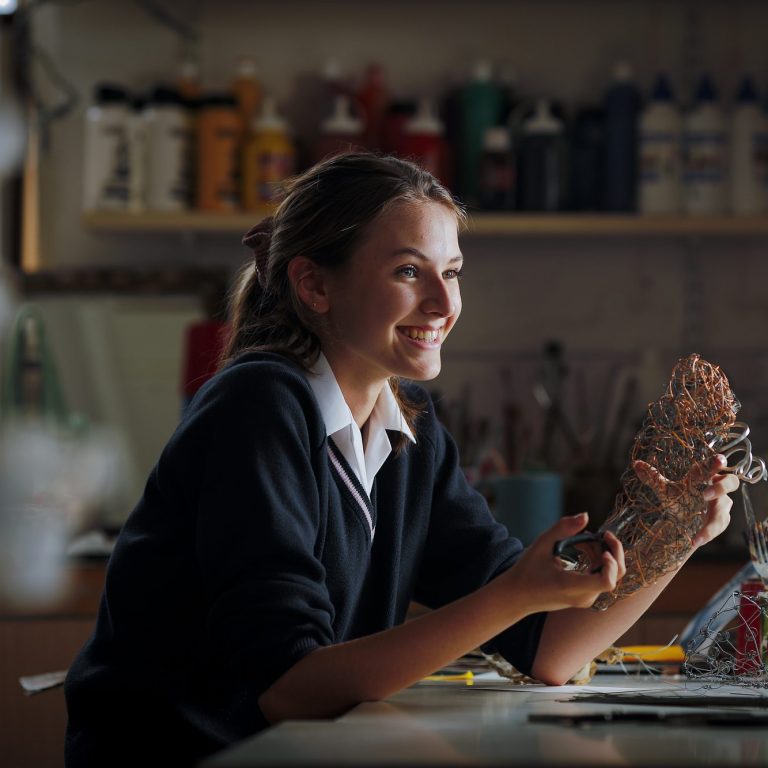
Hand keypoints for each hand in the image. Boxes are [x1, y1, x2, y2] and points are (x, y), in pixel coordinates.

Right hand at [500, 513, 625, 613]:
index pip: (607, 581)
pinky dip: (598, 561)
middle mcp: (583, 597)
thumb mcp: (541, 545)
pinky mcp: (585, 597)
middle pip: (615, 576)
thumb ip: (563, 528)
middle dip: (612, 551)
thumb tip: (585, 515)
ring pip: (610, 575)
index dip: (611, 562)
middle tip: (601, 534)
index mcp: (571, 586)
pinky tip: (583, 549)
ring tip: (583, 540)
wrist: (517, 596)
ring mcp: (585, 599)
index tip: (601, 544)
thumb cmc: (527, 571)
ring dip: (603, 554)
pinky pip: (601, 578)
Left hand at [632, 453, 738, 548]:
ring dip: (711, 523)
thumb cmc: (678, 498)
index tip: (718, 459)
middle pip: (731, 482)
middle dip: (720, 488)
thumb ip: (653, 477)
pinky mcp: (721, 520)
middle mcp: (717, 488)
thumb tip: (636, 464)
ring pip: (723, 511)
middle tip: (704, 495)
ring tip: (697, 535)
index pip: (713, 466)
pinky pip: (718, 527)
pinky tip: (695, 541)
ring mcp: (721, 505)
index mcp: (704, 475)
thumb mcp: (665, 489)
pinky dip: (706, 535)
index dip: (717, 462)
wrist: (681, 520)